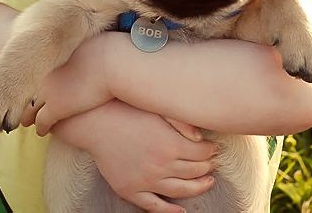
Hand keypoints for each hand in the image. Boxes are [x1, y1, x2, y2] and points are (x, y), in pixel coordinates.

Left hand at [20, 32, 112, 134]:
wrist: (112, 65)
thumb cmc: (110, 53)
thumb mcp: (93, 45)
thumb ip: (85, 47)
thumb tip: (91, 47)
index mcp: (53, 58)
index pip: (38, 72)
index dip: (36, 81)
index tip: (37, 86)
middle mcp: (46, 74)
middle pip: (30, 90)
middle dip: (27, 99)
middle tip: (26, 106)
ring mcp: (49, 91)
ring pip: (31, 109)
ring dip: (30, 116)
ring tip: (28, 121)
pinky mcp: (56, 109)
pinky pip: (42, 123)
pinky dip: (42, 128)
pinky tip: (43, 131)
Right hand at [52, 100, 216, 212]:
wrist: (96, 122)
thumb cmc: (128, 109)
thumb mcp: (157, 108)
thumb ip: (182, 122)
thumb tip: (202, 139)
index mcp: (170, 144)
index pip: (202, 153)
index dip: (211, 151)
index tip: (215, 147)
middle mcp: (161, 166)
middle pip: (194, 171)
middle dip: (207, 167)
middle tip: (214, 163)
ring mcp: (146, 181)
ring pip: (180, 190)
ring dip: (197, 187)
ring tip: (208, 182)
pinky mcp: (130, 190)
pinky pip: (154, 206)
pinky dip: (170, 211)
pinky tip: (181, 211)